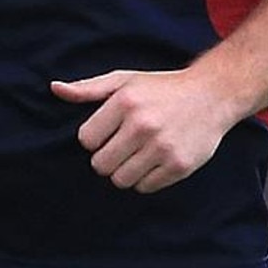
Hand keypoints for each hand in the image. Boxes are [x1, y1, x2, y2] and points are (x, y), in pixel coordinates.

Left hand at [51, 69, 238, 193]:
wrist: (213, 94)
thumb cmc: (162, 88)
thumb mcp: (126, 80)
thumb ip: (89, 88)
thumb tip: (55, 89)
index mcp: (126, 102)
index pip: (86, 140)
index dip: (96, 138)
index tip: (111, 131)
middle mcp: (143, 125)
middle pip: (100, 165)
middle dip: (108, 158)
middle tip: (125, 146)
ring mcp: (162, 147)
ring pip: (121, 180)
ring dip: (126, 171)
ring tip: (140, 154)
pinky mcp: (179, 165)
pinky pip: (145, 187)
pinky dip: (147, 178)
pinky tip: (157, 159)